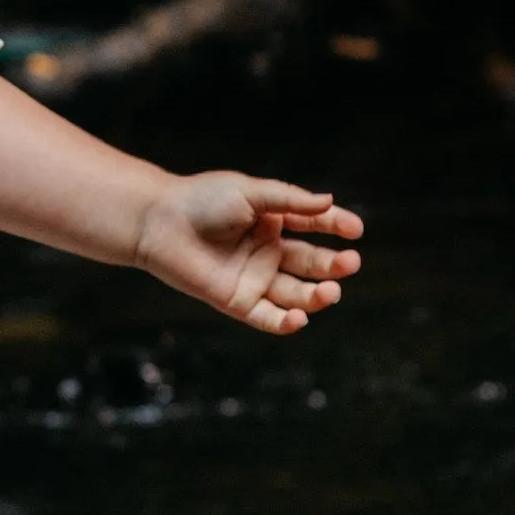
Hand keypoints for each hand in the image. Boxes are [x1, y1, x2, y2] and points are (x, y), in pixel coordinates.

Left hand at [130, 173, 362, 334]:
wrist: (158, 223)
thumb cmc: (202, 200)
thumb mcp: (250, 193)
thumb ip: (289, 201)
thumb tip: (330, 202)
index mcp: (274, 221)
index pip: (316, 226)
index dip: (337, 227)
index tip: (355, 230)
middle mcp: (269, 251)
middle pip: (312, 263)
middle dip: (333, 265)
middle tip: (350, 263)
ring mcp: (255, 278)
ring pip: (297, 293)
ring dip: (317, 295)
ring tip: (331, 290)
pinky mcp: (238, 301)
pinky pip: (268, 318)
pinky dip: (286, 322)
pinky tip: (299, 317)